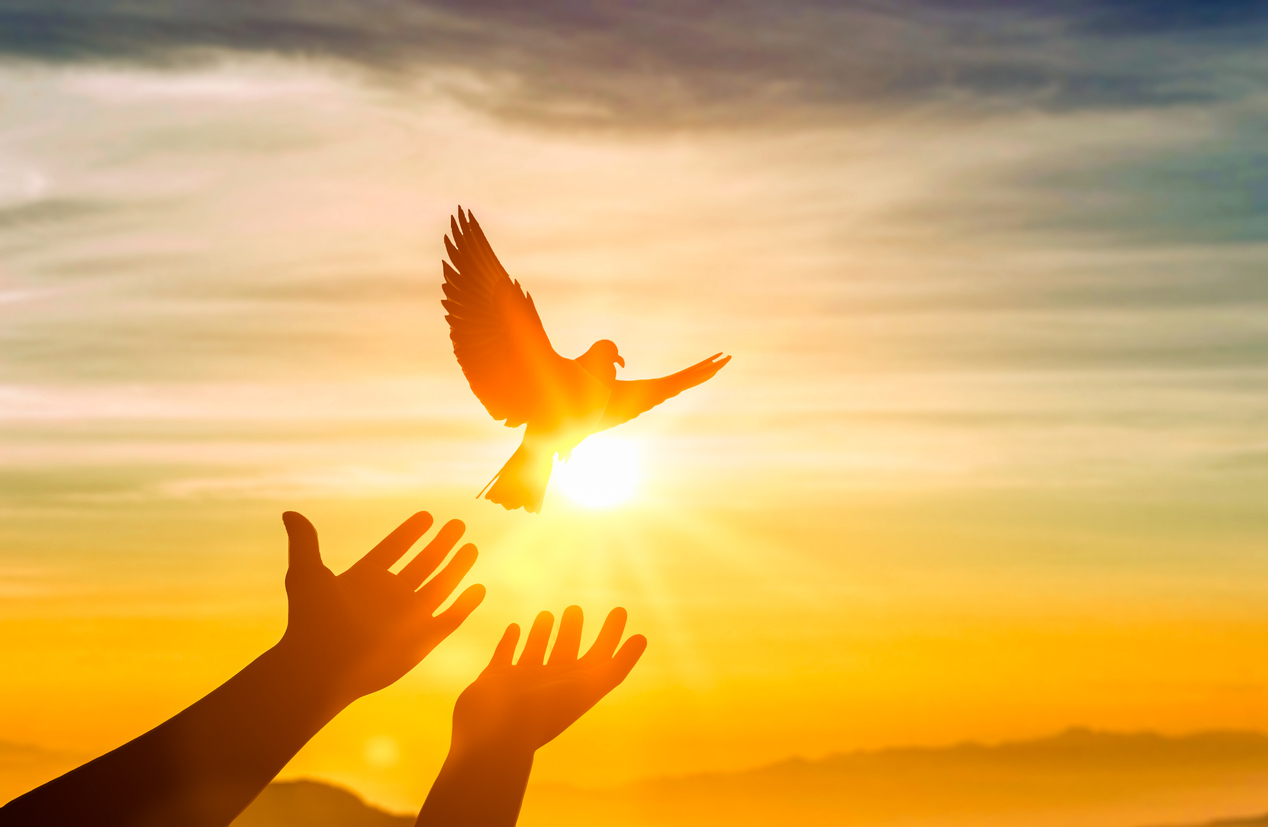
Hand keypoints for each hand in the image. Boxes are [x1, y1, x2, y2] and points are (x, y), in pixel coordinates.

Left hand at [279, 510, 484, 706]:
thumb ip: (305, 543)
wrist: (323, 665)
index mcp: (366, 579)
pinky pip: (450, 619)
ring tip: (471, 547)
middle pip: (423, 564)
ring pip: (440, 586)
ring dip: (457, 567)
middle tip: (458, 524)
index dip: (410, 533)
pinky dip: (465, 605)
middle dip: (441, 545)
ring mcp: (408, 617)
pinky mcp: (422, 640)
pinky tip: (478, 589)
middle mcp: (390, 596)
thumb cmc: (312, 622)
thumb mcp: (306, 575)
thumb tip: (290, 514)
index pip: (394, 549)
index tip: (427, 516)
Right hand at [450, 606, 646, 757]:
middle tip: (575, 609)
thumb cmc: (544, 710)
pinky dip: (509, 642)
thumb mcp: (587, 687)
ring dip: (540, 635)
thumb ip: (616, 666)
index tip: (620, 609)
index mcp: (573, 688)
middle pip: (565, 653)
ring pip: (534, 653)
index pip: (599, 657)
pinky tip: (514, 627)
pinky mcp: (494, 679)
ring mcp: (520, 683)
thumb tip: (642, 638)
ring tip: (547, 613)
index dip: (612, 635)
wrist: (495, 734)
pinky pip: (503, 655)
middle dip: (572, 631)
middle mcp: (549, 685)